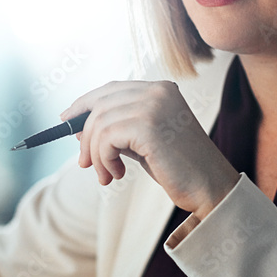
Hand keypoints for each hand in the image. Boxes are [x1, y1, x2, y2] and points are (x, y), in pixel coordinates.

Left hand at [60, 81, 239, 220]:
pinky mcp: (148, 125)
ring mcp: (154, 105)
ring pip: (99, 123)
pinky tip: (117, 174)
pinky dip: (104, 159)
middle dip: (85, 135)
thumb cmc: (179, 168)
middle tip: (85, 163)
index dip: (84, 104)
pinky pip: (106, 138)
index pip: (110, 89)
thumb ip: (118, 130)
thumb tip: (77, 128)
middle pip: (99, 104)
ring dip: (95, 154)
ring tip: (107, 174)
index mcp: (161, 89)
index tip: (66, 121)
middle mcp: (157, 91)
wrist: (209, 187)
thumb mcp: (144, 142)